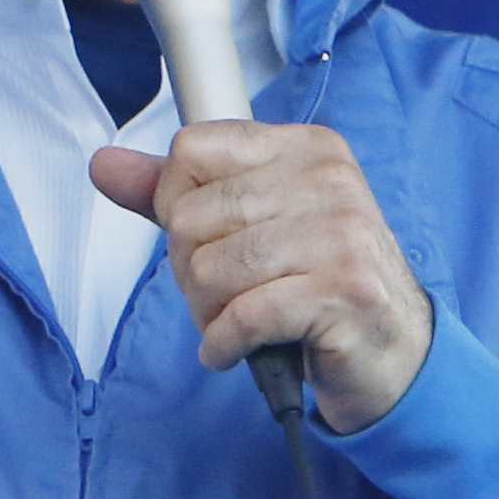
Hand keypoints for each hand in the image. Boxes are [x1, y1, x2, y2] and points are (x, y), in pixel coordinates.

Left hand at [91, 123, 435, 433]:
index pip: (193, 149)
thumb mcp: (252, 224)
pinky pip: (242, 315)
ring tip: (233, 322)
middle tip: (221, 296)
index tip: (205, 239)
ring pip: (212, 268)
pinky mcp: (344, 292)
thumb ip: (176, 193)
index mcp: (306, 148)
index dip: (176, 205)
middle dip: (190, 271)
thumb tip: (104, 165)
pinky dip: (224, 344)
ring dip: (207, 313)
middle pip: (192, 215)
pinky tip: (236, 349)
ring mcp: (342, 234)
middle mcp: (329, 179)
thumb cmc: (318, 282)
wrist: (394, 351)